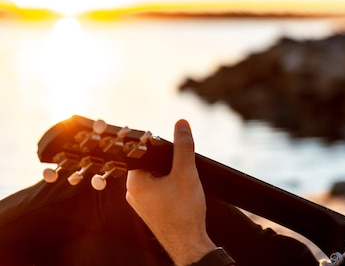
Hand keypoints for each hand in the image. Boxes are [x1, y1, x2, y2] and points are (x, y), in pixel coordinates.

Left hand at [126, 119, 215, 265]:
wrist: (189, 243)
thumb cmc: (184, 212)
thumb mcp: (186, 172)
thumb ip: (183, 146)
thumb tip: (181, 125)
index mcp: (134, 181)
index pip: (144, 152)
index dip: (161, 148)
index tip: (174, 152)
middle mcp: (132, 192)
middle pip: (152, 164)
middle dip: (170, 163)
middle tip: (183, 171)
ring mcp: (140, 203)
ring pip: (156, 177)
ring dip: (171, 176)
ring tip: (184, 186)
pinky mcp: (150, 210)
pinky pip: (159, 190)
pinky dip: (171, 188)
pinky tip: (182, 195)